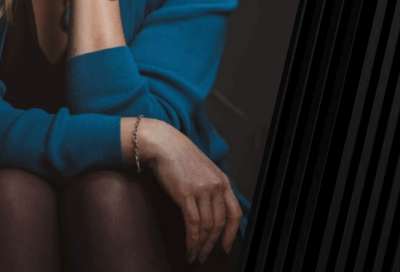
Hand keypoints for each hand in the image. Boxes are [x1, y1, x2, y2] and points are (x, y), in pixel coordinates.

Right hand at [140, 119, 242, 263]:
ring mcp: (202, 190)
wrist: (164, 144)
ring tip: (194, 255)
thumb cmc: (180, 157)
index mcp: (223, 181)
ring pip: (206, 227)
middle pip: (219, 224)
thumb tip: (212, 212)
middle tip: (204, 256)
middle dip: (212, 244)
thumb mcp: (204, 171)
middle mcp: (216, 186)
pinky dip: (191, 240)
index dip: (232, 234)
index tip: (226, 247)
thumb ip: (211, 189)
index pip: (235, 213)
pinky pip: (192, 224)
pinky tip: (188, 247)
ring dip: (200, 245)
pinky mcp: (186, 194)